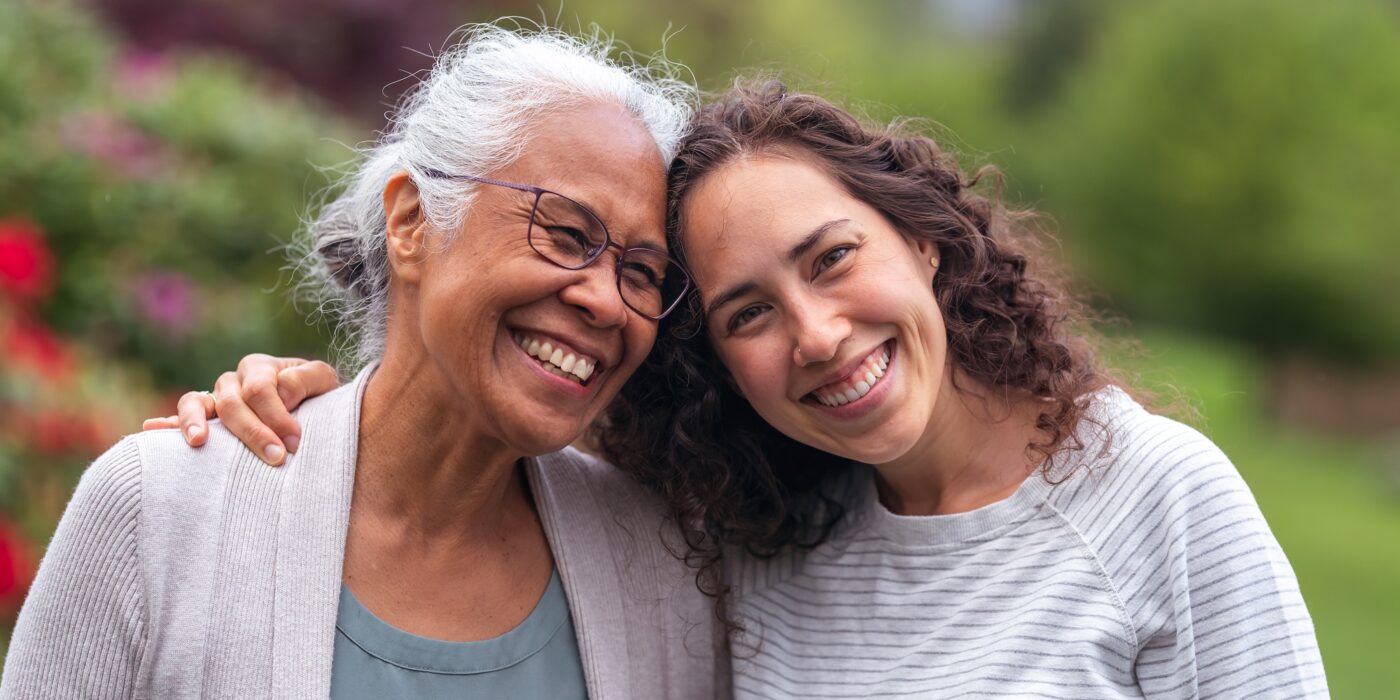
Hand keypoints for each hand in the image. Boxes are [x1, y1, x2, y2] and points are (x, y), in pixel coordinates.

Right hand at [141, 355, 341, 465]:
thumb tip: (282, 390)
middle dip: (253, 431)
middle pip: (232, 401)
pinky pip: (179, 417)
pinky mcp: (203, 420)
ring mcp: (214, 400)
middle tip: (276, 458)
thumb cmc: (317, 399)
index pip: (261, 389)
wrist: (310, 410)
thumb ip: (307, 380)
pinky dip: (166, 423)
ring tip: (199, 441)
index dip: (277, 415)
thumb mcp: (323, 383)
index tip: (293, 443)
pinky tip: (151, 429)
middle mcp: (233, 381)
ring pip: (196, 402)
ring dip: (195, 421)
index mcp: (261, 368)